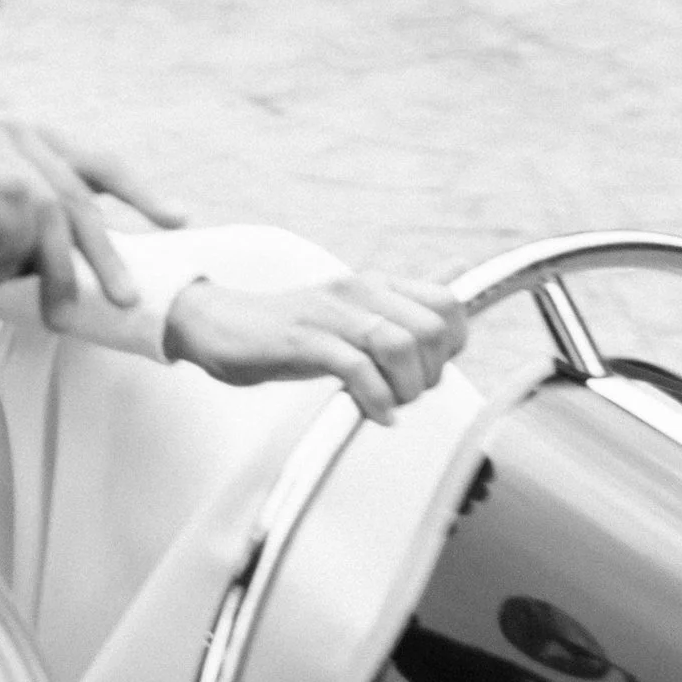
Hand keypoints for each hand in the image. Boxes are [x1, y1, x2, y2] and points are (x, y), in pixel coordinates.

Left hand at [0, 117, 182, 336]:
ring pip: (76, 188)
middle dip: (64, 262)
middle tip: (66, 313)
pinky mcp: (36, 138)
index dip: (18, 246)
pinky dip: (134, 192)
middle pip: (48, 195)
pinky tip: (171, 216)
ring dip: (102, 248)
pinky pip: (95, 163)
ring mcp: (12, 131)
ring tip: (124, 294)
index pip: (12, 192)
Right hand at [162, 272, 468, 426]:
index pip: (448, 304)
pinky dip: (375, 399)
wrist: (221, 324)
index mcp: (375, 283)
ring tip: (388, 404)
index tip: (428, 370)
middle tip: (404, 394)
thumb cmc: (293, 328)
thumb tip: (459, 268)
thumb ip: (404, 298)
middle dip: (430, 374)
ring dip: (404, 389)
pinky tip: (372, 413)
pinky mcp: (303, 339)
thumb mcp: (353, 309)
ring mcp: (330, 313)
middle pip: (431, 330)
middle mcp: (359, 290)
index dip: (452, 346)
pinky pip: (357, 368)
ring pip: (399, 346)